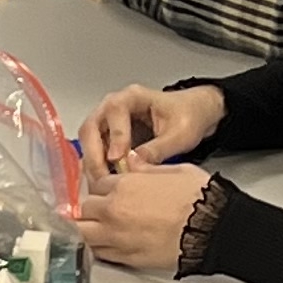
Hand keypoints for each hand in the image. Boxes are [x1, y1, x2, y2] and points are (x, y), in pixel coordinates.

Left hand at [76, 159, 207, 272]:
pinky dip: (97, 249)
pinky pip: (98, 253)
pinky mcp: (125, 258)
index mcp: (124, 185)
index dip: (102, 189)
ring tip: (92, 231)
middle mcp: (113, 210)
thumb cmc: (200, 198)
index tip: (107, 193)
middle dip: (91, 209)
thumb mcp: (174, 170)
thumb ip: (146, 167)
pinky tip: (103, 246)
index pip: (95, 185)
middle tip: (100, 212)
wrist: (212, 229)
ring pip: (83, 234)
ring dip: (86, 231)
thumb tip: (133, 163)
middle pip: (85, 209)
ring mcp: (116, 236)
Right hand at [84, 81, 223, 172]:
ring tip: (104, 184)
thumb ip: (157, 149)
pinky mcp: (109, 137)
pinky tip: (107, 182)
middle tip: (103, 179)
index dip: (115, 136)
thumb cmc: (188, 116)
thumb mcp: (180, 134)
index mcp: (132, 97)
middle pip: (91, 128)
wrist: (193, 114)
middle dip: (95, 155)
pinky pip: (96, 151)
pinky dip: (98, 166)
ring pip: (89, 141)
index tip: (118, 159)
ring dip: (93, 163)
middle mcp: (114, 106)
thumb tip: (135, 165)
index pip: (114, 112)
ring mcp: (108, 121)